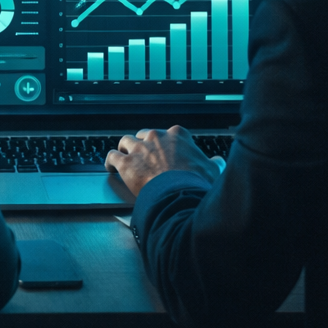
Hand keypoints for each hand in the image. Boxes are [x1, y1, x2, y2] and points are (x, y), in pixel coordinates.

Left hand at [105, 125, 219, 195]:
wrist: (180, 194)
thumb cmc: (196, 182)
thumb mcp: (212, 170)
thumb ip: (214, 163)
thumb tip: (218, 161)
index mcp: (176, 134)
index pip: (167, 133)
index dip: (165, 144)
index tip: (165, 152)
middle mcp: (155, 137)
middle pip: (143, 135)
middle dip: (143, 144)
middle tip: (144, 155)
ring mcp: (139, 149)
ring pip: (125, 141)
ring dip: (125, 149)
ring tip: (124, 155)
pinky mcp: (126, 163)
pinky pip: (112, 157)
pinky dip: (110, 161)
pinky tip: (110, 167)